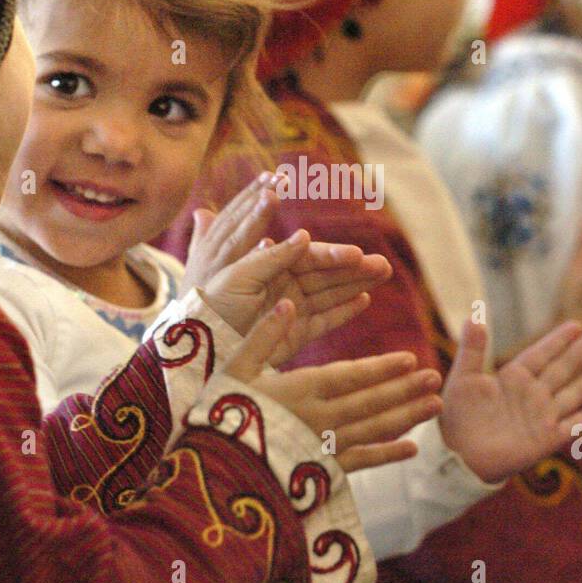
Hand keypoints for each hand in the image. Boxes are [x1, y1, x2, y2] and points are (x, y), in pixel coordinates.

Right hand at [179, 172, 279, 294]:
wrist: (182, 342)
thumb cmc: (195, 304)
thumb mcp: (197, 267)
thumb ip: (203, 238)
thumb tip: (203, 211)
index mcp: (207, 247)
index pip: (231, 215)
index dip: (249, 194)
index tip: (270, 175)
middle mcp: (209, 255)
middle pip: (234, 220)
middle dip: (255, 197)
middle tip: (278, 177)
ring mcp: (215, 272)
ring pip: (236, 239)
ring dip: (255, 217)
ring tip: (273, 197)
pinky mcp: (223, 293)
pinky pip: (245, 271)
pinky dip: (264, 255)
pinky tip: (280, 241)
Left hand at [197, 229, 391, 368]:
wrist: (198, 347)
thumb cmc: (211, 307)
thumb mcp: (237, 277)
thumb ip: (271, 258)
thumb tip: (304, 235)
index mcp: (269, 266)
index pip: (308, 257)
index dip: (333, 255)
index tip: (356, 255)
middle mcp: (283, 284)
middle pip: (325, 274)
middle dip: (354, 268)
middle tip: (383, 265)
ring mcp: (291, 309)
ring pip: (330, 294)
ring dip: (356, 284)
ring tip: (383, 274)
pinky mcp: (295, 334)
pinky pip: (324, 320)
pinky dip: (344, 311)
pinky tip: (364, 300)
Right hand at [221, 298, 442, 472]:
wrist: (212, 469)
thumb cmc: (217, 413)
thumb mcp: (233, 370)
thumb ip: (263, 337)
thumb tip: (286, 302)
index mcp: (298, 390)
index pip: (349, 377)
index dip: (381, 368)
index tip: (410, 358)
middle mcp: (317, 419)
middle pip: (370, 403)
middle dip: (405, 390)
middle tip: (436, 378)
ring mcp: (322, 448)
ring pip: (372, 430)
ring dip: (406, 417)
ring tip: (435, 406)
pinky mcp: (320, 471)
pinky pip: (359, 462)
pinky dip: (386, 455)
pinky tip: (411, 449)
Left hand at [440, 318, 581, 482]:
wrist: (457, 455)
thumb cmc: (456, 416)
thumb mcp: (463, 378)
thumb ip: (472, 349)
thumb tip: (474, 316)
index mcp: (513, 377)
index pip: (541, 353)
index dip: (559, 339)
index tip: (577, 324)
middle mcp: (532, 394)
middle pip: (563, 368)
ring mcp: (541, 417)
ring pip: (573, 394)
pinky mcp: (546, 440)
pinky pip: (572, 426)